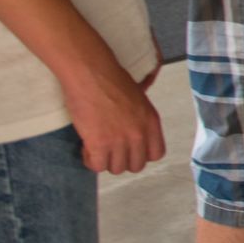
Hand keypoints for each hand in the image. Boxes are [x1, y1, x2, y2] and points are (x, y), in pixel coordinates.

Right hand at [65, 58, 165, 174]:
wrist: (91, 74)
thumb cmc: (111, 80)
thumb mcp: (138, 98)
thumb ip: (140, 117)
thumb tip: (134, 125)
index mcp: (152, 122)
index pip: (156, 154)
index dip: (141, 154)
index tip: (129, 149)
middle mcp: (139, 134)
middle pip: (135, 165)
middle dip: (122, 160)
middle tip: (109, 149)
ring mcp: (120, 140)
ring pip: (116, 168)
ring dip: (105, 160)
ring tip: (96, 147)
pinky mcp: (99, 144)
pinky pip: (97, 166)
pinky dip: (90, 160)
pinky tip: (86, 148)